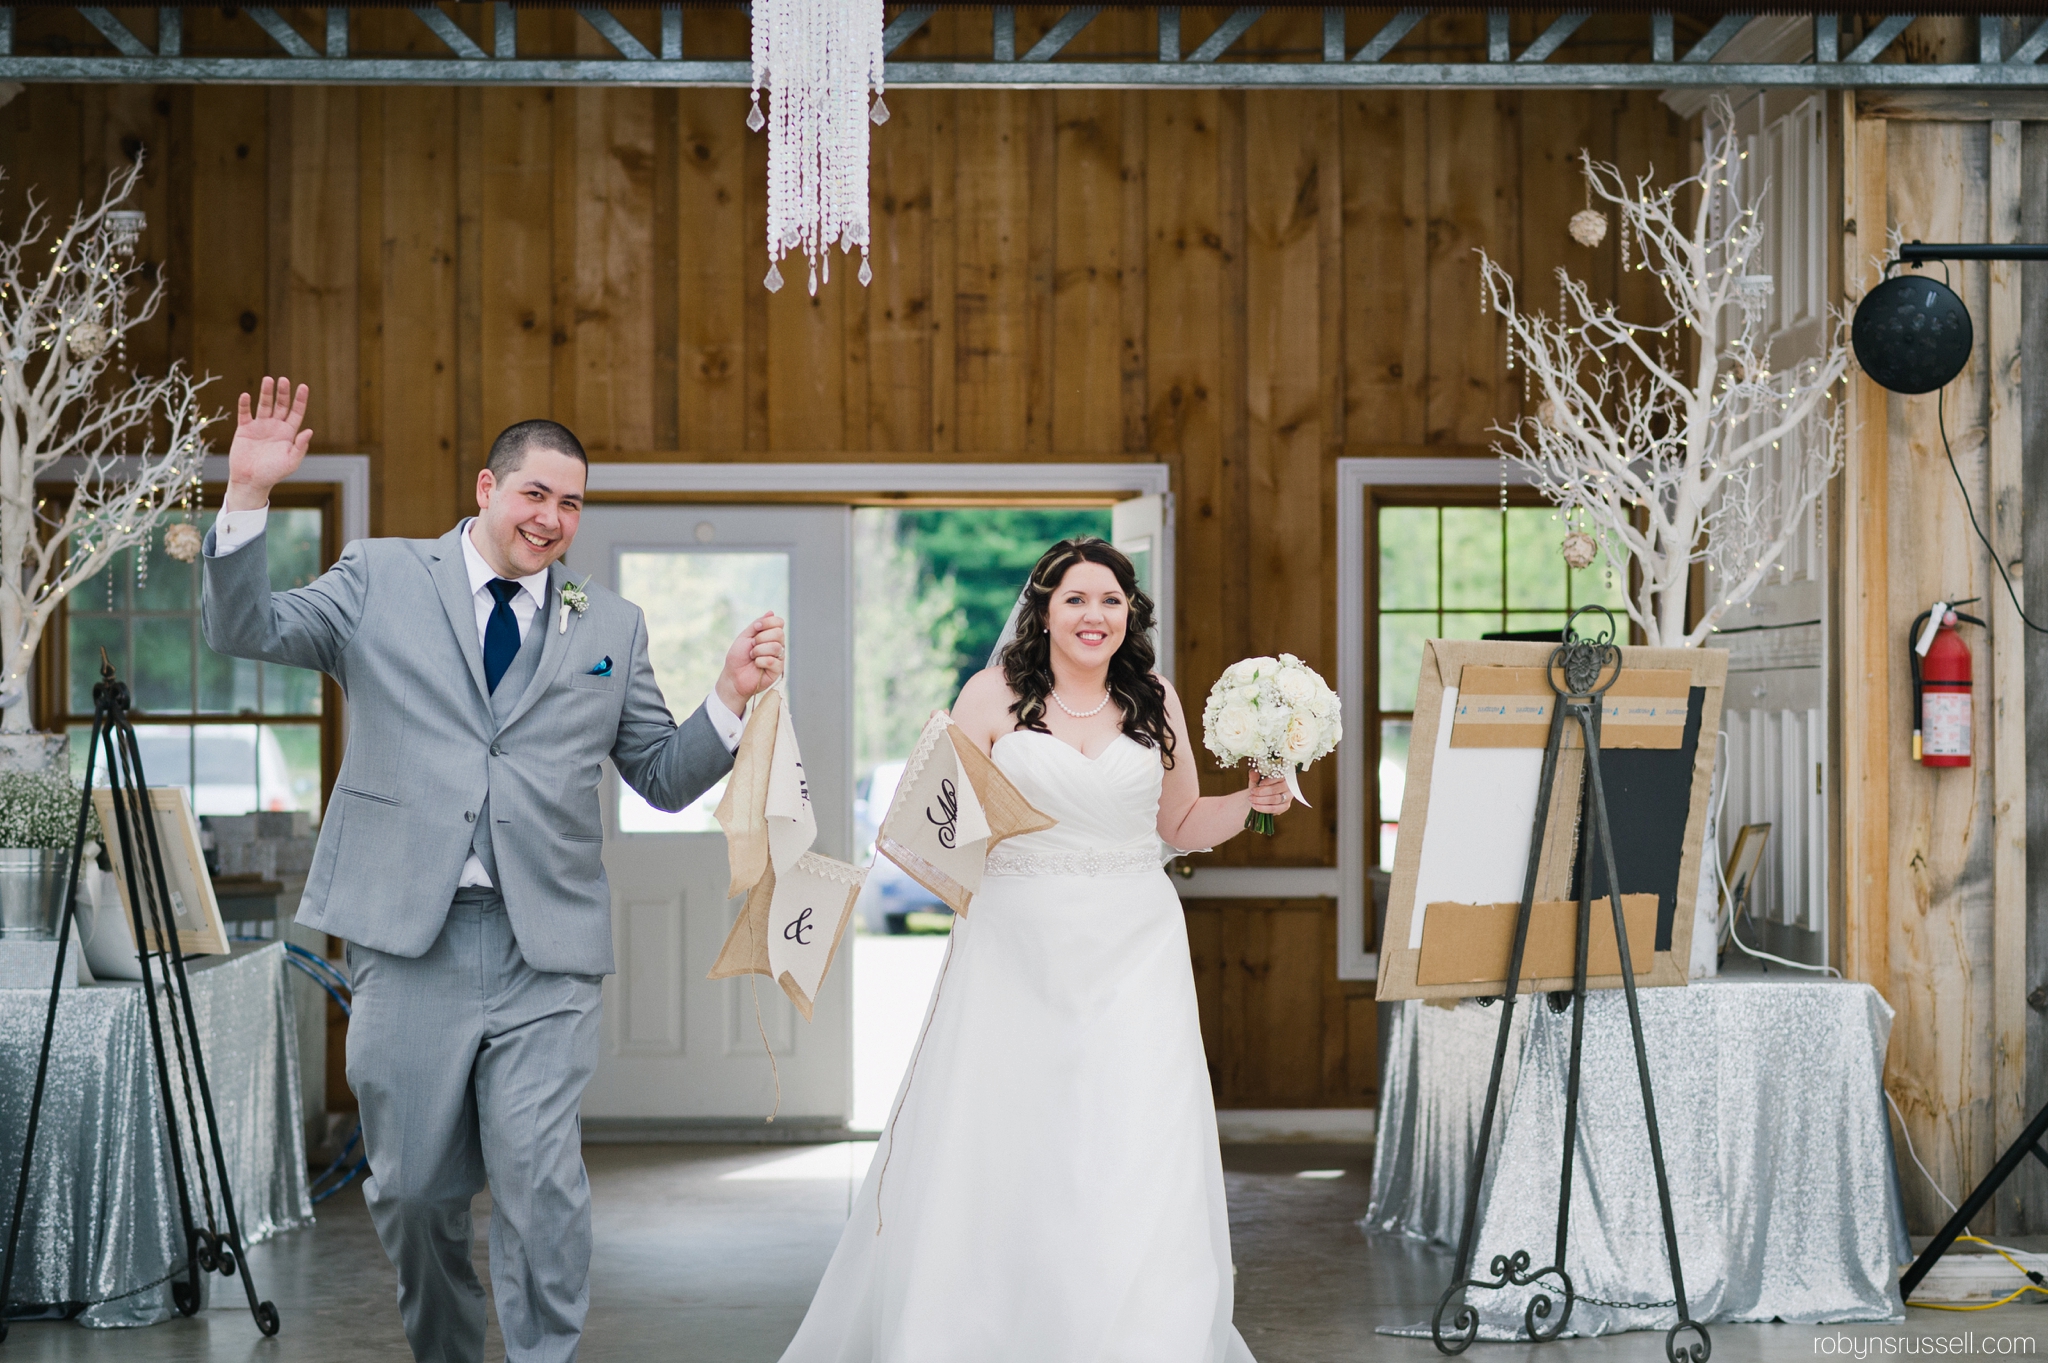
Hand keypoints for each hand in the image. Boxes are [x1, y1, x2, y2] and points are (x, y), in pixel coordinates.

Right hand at [224, 376, 312, 511]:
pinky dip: (245, 404)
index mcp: (288, 433)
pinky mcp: (244, 429)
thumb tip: (309, 431)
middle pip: (281, 405)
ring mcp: (260, 427)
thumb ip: (300, 447)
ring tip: (268, 380)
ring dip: (266, 393)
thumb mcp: (291, 462)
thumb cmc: (273, 473)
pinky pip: (245, 414)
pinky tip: (246, 396)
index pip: (296, 412)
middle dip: (283, 393)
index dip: (300, 400)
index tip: (303, 386)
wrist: (251, 480)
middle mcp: (275, 427)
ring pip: (264, 405)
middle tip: (283, 380)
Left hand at [714, 612, 784, 714]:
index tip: (756, 628)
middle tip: (752, 646)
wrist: (733, 677)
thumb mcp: (745, 637)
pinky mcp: (778, 670)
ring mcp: (779, 658)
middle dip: (761, 638)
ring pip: (776, 647)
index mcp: (770, 636)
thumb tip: (771, 612)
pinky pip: (773, 661)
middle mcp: (777, 645)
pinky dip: (761, 661)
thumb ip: (758, 624)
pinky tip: (756, 665)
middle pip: (779, 633)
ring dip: (759, 651)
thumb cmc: (738, 657)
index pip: (779, 622)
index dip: (768, 623)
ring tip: (752, 656)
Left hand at [1247, 771, 1291, 816]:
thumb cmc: (1259, 785)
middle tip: (1252, 792)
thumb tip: (1253, 773)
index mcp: (1283, 776)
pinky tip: (1255, 806)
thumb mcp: (1256, 779)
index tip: (1259, 784)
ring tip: (1251, 799)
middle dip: (1262, 792)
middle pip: (1276, 789)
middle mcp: (1288, 786)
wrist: (1258, 796)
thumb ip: (1254, 776)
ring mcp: (1288, 797)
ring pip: (1275, 799)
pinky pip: (1275, 809)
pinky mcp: (1285, 806)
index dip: (1269, 781)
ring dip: (1261, 800)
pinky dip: (1263, 808)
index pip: (1279, 777)